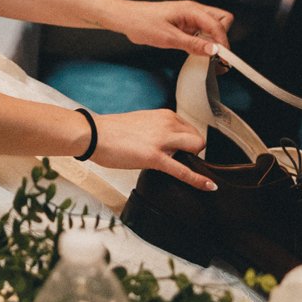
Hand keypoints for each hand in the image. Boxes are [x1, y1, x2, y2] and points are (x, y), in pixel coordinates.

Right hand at [92, 110, 214, 190]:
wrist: (93, 134)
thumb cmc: (110, 131)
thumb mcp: (140, 123)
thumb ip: (157, 131)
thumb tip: (164, 144)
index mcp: (163, 115)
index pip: (190, 128)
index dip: (188, 143)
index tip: (183, 151)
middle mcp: (166, 124)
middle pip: (197, 139)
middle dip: (194, 152)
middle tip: (181, 162)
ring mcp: (162, 140)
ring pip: (195, 148)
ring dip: (194, 161)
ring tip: (184, 169)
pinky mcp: (155, 157)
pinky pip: (184, 170)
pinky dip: (199, 180)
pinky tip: (209, 186)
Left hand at [106, 0, 231, 56]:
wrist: (126, 18)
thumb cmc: (142, 23)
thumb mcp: (168, 38)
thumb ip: (193, 44)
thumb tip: (214, 51)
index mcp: (191, 10)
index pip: (219, 24)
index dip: (223, 42)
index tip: (222, 58)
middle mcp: (193, 11)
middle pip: (222, 20)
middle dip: (222, 38)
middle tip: (214, 55)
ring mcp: (190, 17)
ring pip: (213, 27)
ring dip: (213, 41)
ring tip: (206, 57)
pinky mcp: (185, 24)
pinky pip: (202, 32)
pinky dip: (203, 42)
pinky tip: (196, 52)